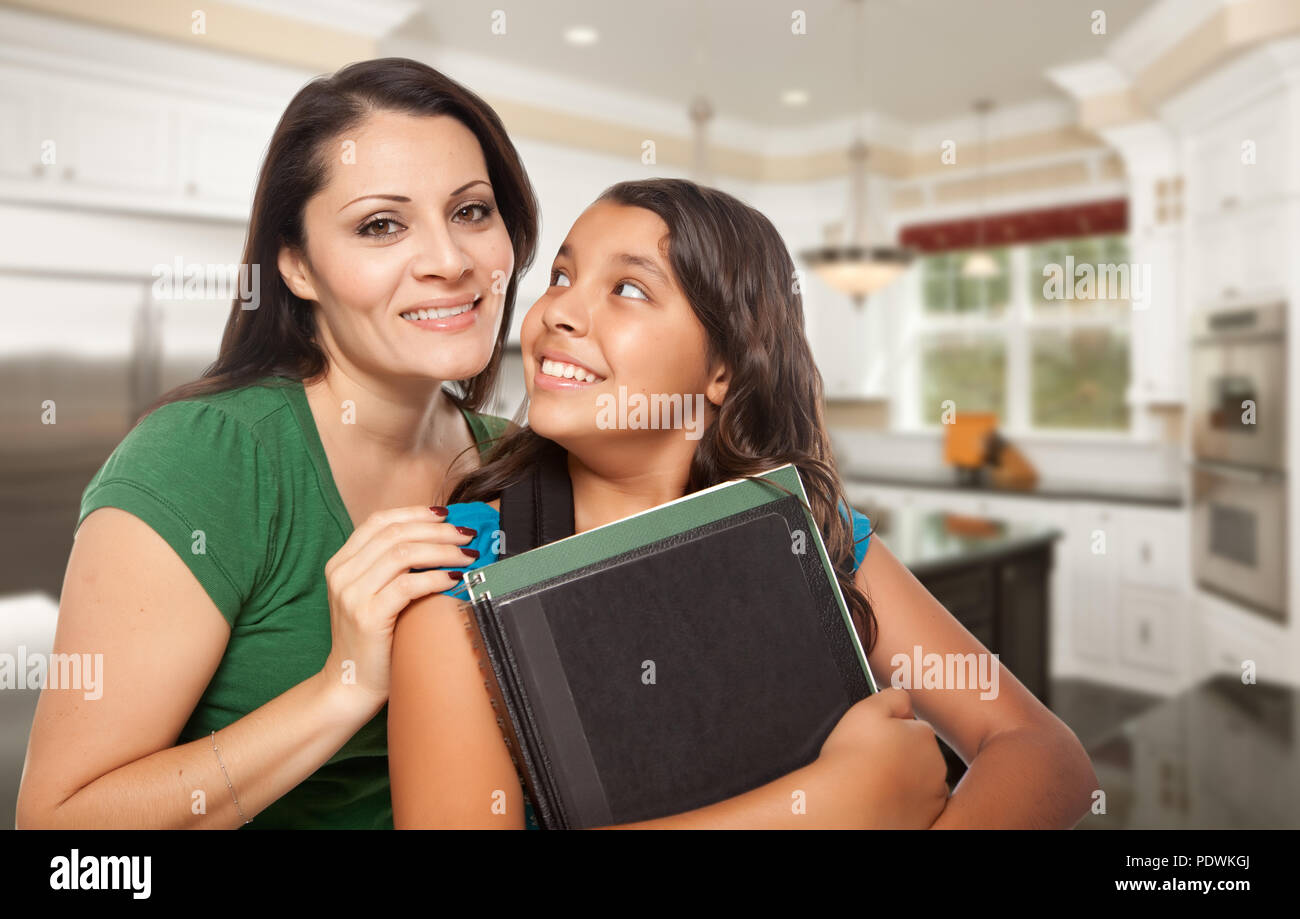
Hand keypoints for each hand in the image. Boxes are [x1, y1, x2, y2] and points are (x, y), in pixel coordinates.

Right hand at [318, 505, 477, 709]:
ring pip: (404, 554)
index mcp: (341, 563)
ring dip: (442, 550)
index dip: (415, 513)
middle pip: (396, 534)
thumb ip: (390, 568)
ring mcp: (352, 594)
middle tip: (467, 535)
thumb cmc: (371, 640)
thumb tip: (437, 540)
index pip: (378, 521)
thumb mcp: (372, 595)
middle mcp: (342, 574)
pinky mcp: (368, 616)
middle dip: (437, 531)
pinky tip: (455, 578)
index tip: (445, 514)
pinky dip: (436, 577)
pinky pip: (408, 585)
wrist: (350, 685)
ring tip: (468, 556)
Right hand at [819, 687, 949, 828]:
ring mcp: (932, 800)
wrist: (844, 807)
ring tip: (872, 784)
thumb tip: (904, 701)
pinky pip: (913, 810)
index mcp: (925, 738)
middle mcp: (936, 769)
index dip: (890, 733)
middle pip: (918, 757)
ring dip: (901, 783)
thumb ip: (893, 697)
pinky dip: (900, 806)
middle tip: (870, 763)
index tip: (872, 742)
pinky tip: (879, 803)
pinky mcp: (923, 823)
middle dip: (900, 758)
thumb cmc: (851, 760)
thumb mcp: (868, 708)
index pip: (913, 728)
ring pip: (917, 785)